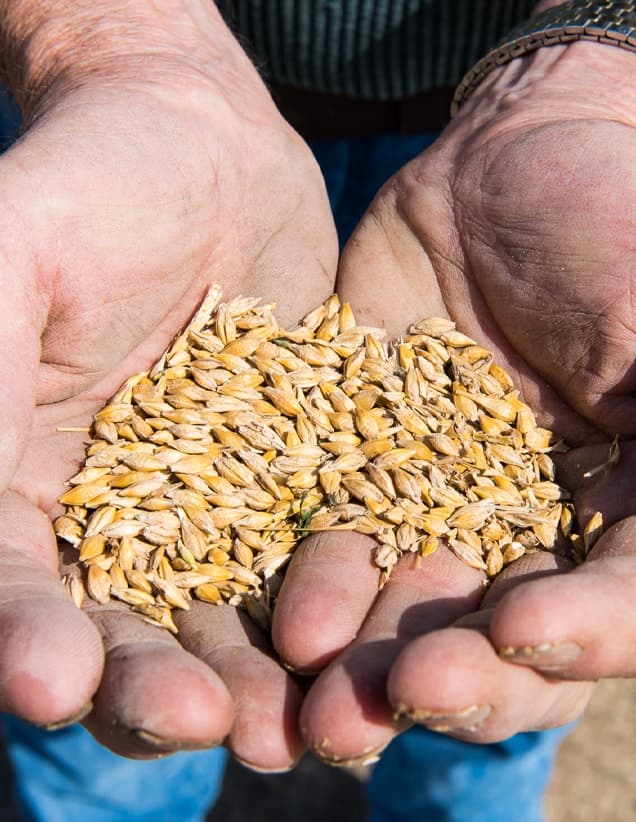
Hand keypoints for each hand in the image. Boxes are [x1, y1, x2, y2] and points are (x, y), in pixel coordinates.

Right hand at [0, 0, 336, 767]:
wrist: (202, 145)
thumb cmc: (91, 185)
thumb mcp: (13, 263)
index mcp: (22, 481)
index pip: (14, 587)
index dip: (27, 641)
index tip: (55, 685)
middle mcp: (116, 515)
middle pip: (125, 632)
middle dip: (157, 688)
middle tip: (208, 727)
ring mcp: (210, 504)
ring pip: (222, 618)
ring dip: (251, 678)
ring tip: (292, 727)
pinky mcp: (289, 479)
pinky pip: (305, 558)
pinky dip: (325, 609)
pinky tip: (356, 646)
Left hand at [271, 41, 634, 762]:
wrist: (506, 170)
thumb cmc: (612, 224)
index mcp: (619, 513)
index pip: (613, 606)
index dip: (578, 635)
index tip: (520, 629)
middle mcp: (529, 532)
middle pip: (503, 640)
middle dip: (461, 677)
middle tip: (407, 693)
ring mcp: (439, 508)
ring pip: (412, 610)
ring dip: (373, 659)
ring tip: (330, 699)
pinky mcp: (361, 471)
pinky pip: (337, 539)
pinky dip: (317, 583)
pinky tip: (290, 621)